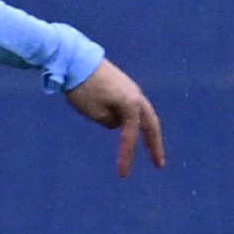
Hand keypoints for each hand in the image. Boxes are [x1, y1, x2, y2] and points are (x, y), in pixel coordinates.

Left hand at [64, 56, 165, 176]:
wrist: (74, 59)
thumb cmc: (83, 87)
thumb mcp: (94, 112)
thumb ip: (109, 122)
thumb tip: (117, 124)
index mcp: (131, 104)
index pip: (130, 136)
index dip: (127, 156)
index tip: (122, 175)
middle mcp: (136, 96)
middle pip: (151, 125)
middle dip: (154, 145)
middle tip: (159, 165)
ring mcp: (130, 89)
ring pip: (143, 116)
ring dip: (146, 133)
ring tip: (149, 150)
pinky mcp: (122, 86)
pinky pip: (132, 109)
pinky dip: (133, 122)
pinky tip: (128, 131)